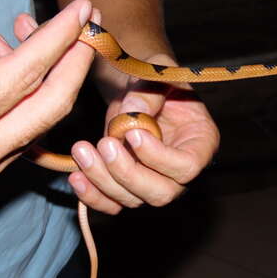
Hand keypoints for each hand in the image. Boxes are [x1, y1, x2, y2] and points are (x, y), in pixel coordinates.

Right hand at [0, 0, 96, 180]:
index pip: (24, 74)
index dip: (57, 37)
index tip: (81, 9)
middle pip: (49, 102)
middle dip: (76, 58)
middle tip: (90, 21)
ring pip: (40, 114)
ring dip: (53, 71)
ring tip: (50, 28)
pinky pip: (24, 123)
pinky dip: (29, 89)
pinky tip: (12, 54)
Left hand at [68, 56, 219, 214]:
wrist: (139, 92)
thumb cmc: (157, 81)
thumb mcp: (159, 73)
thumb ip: (150, 90)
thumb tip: (132, 113)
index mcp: (200, 143)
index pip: (187, 166)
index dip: (159, 157)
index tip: (132, 133)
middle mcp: (179, 171)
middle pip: (161, 193)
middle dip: (128, 173)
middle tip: (106, 144)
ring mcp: (153, 182)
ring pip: (132, 200)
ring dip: (103, 180)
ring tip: (82, 150)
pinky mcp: (128, 188)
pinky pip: (112, 204)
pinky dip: (93, 195)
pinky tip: (76, 175)